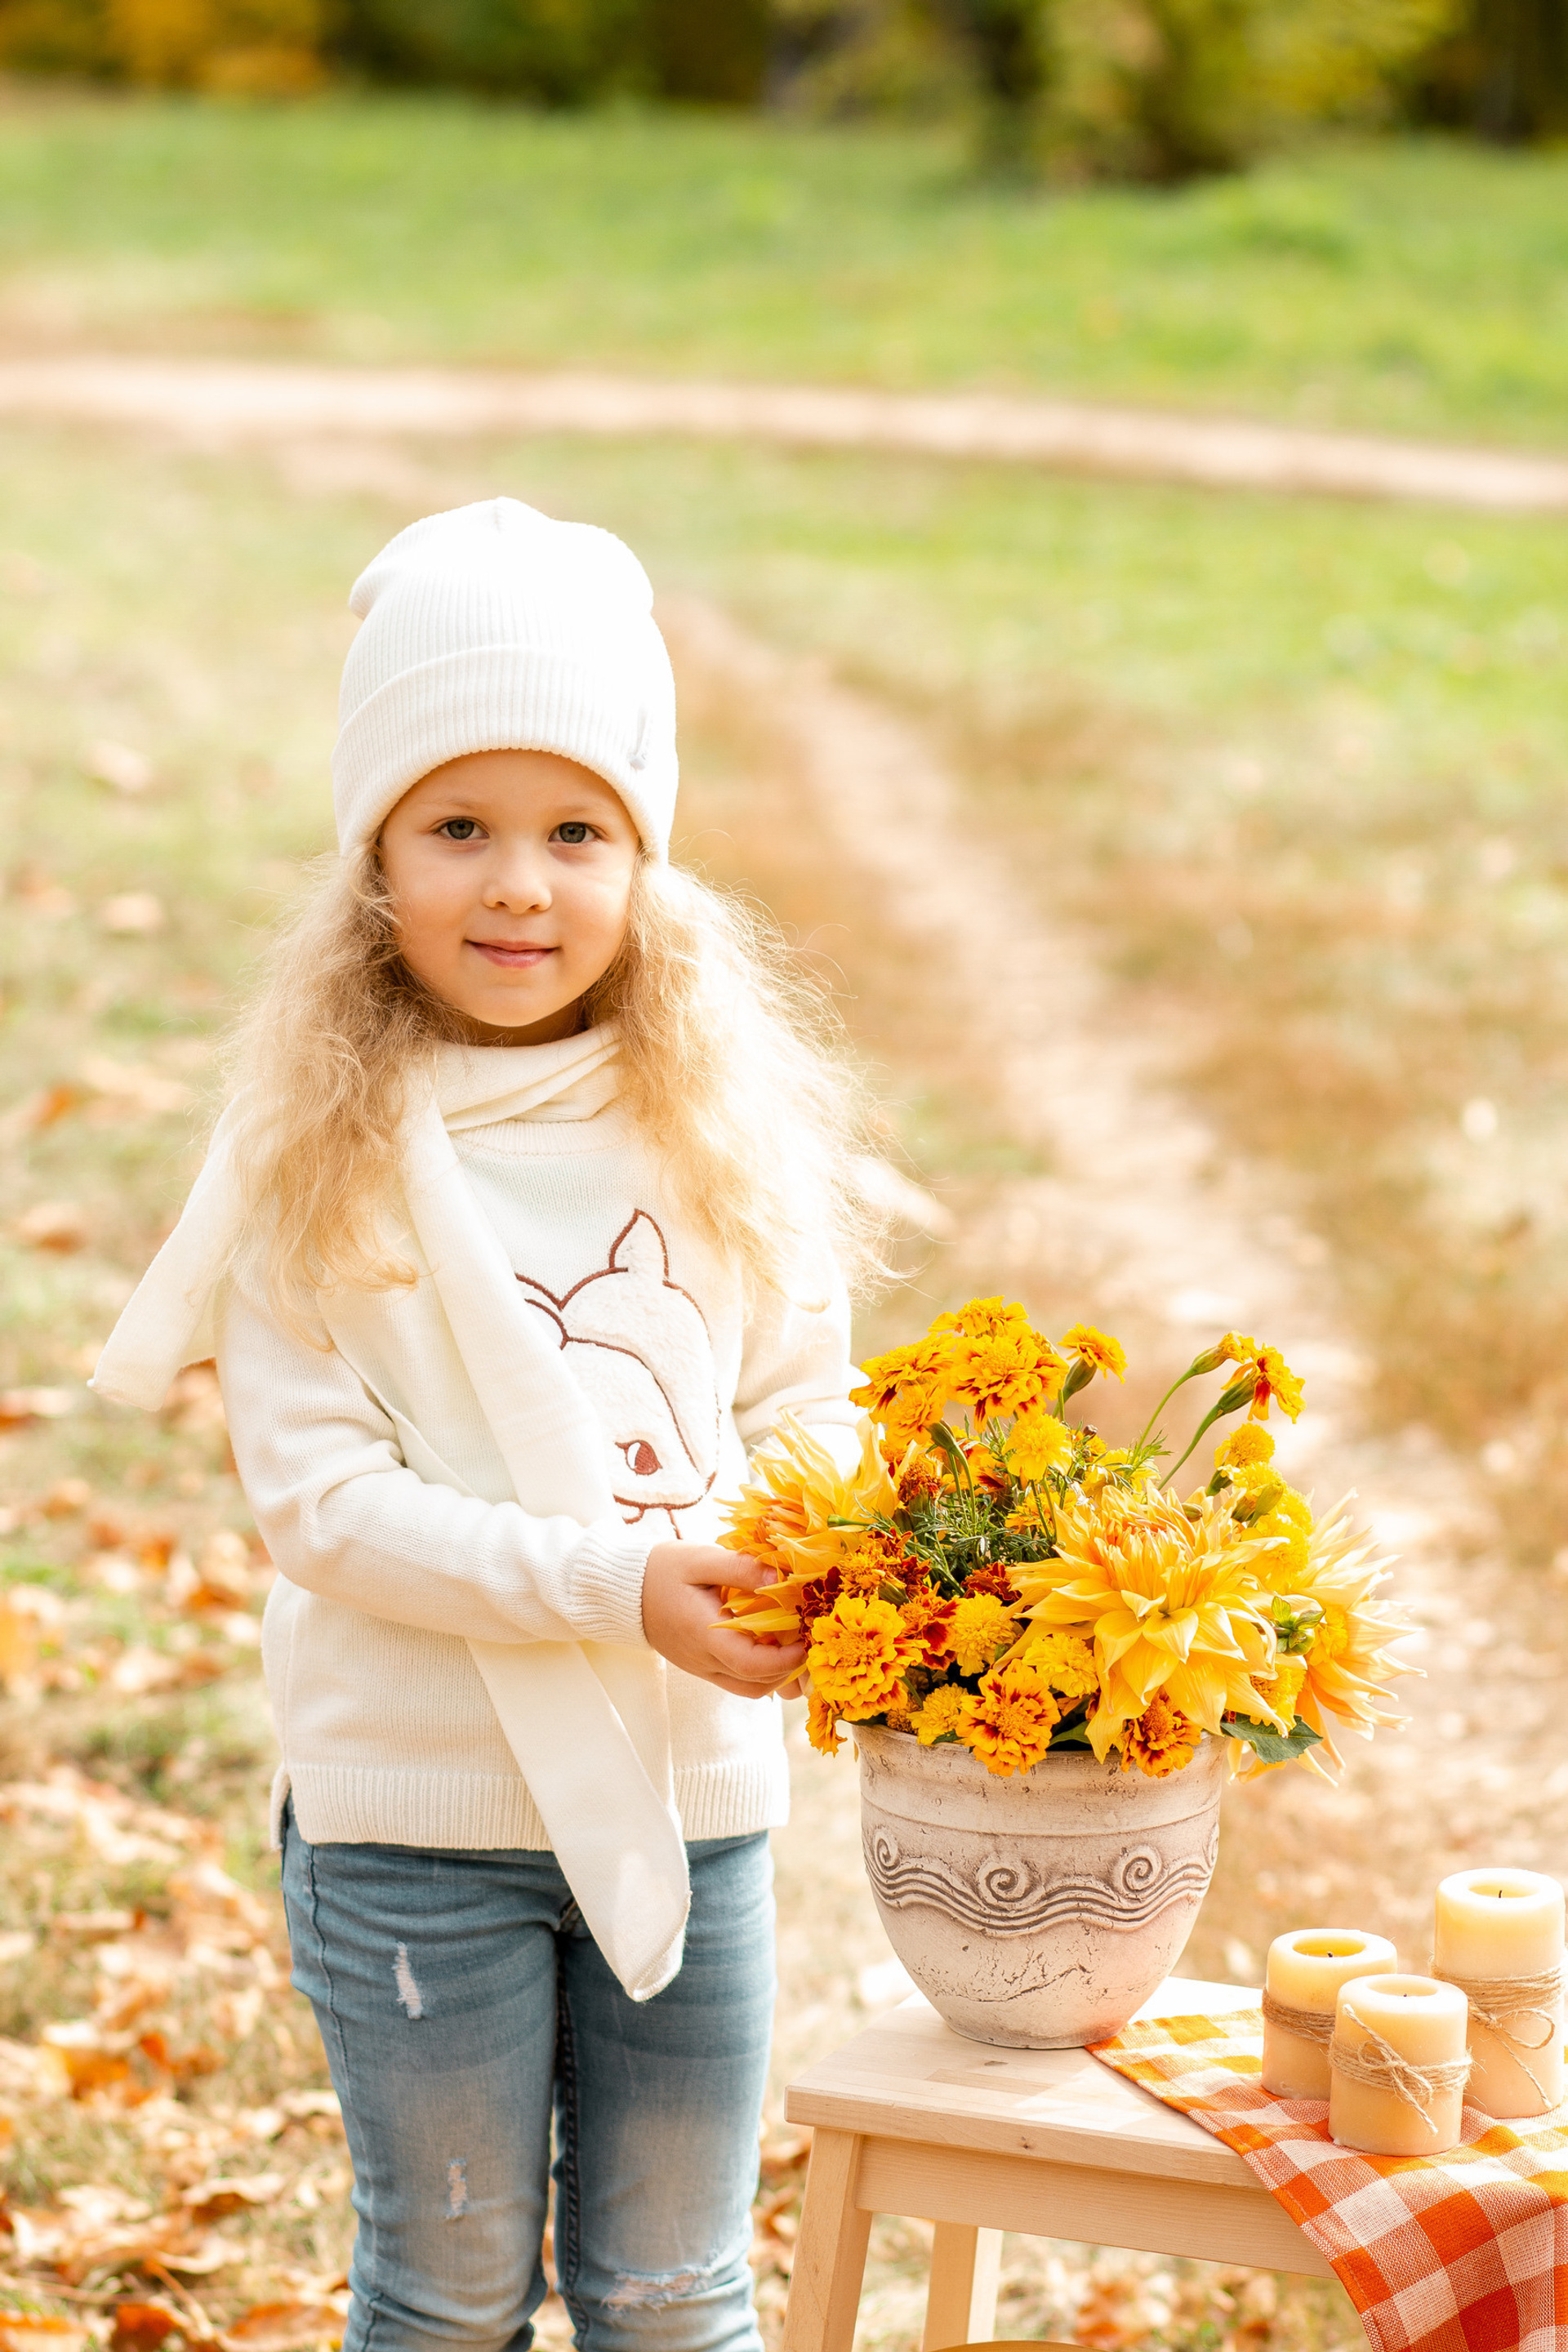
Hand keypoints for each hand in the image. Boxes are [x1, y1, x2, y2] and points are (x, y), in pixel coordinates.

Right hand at [642, 1544, 806, 1699]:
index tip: (807, 1639)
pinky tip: (772, 1646)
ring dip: (776, 1676)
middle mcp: (702, 1660)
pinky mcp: (700, 1666)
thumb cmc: (662, 1569)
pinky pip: (736, 1680)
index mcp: (703, 1635)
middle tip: (808, 1642)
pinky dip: (761, 1671)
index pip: (752, 1664)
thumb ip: (741, 1568)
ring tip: (795, 1646)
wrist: (622, 1591)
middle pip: (755, 1685)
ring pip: (748, 1689)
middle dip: (789, 1671)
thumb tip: (782, 1578)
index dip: (786, 1659)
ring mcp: (700, 1667)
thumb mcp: (700, 1558)